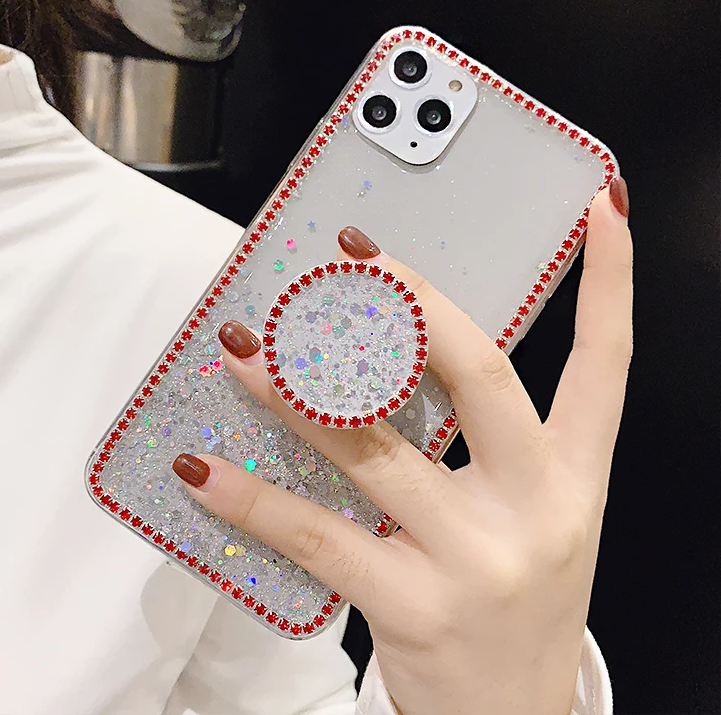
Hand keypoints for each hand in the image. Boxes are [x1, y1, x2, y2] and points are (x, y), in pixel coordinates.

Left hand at [172, 178, 631, 714]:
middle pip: (480, 375)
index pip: (608, 363)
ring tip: (242, 349)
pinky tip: (205, 469)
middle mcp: (537, 506)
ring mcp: (477, 558)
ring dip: (299, 391)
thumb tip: (410, 355)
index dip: (611, 282)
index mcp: (574, 475)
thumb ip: (487, 442)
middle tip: (356, 257)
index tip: (599, 209)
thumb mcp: (527, 513)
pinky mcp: (414, 607)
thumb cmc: (517, 597)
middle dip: (416, 304)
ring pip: (377, 447)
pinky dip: (252, 499)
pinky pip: (318, 535)